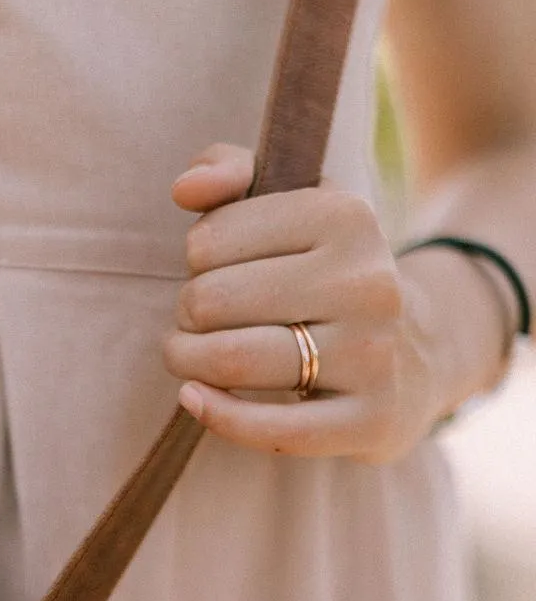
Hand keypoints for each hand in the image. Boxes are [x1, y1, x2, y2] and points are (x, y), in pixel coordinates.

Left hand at [162, 143, 506, 462]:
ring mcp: (373, 355)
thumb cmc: (325, 274)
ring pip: (234, 360)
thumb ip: (232, 172)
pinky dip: (217, 415)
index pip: (210, 240)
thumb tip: (185, 190)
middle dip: (185, 314)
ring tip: (188, 356)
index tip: (213, 268)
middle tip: (196, 321)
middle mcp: (367, 283)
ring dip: (188, 361)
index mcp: (347, 217)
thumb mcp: (294, 205)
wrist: (414, 352)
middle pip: (213, 302)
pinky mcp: (369, 420)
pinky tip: (194, 399)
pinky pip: (272, 429)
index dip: (194, 258)